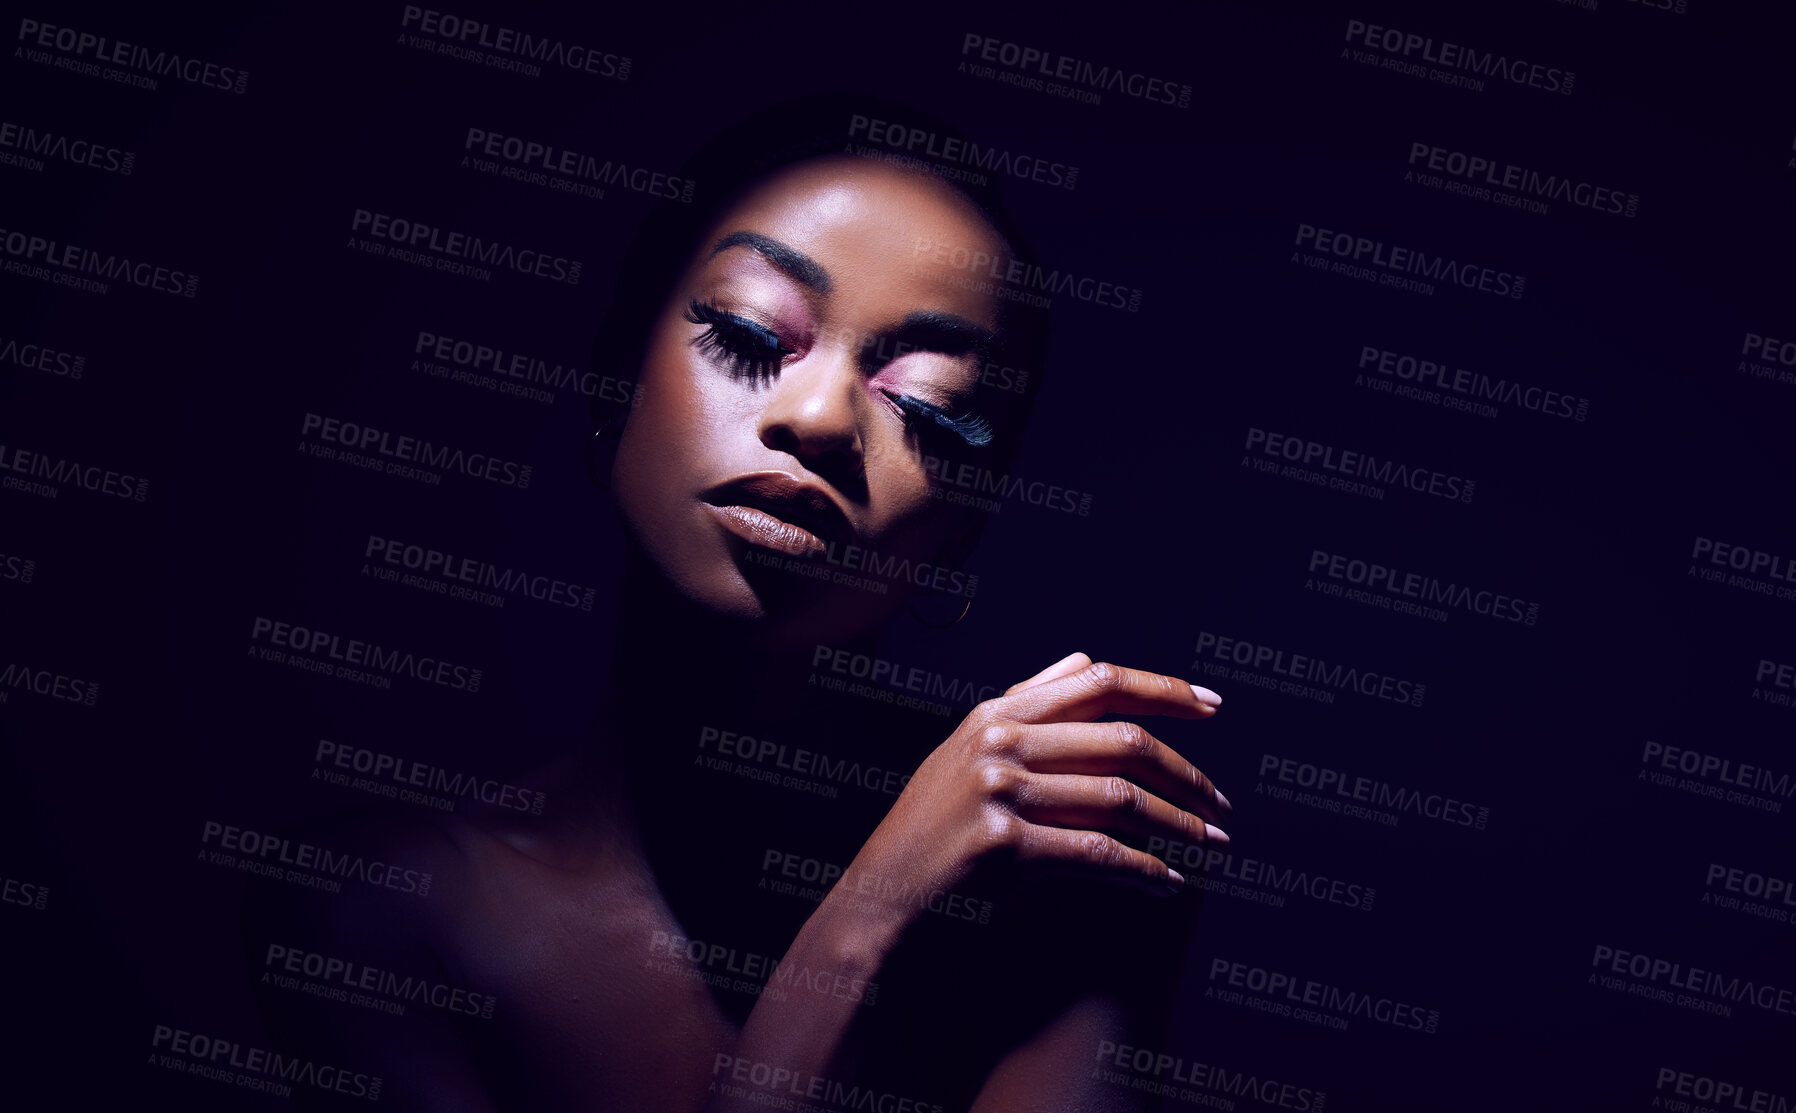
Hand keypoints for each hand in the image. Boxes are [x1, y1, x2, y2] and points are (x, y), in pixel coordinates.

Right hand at [831, 652, 1228, 934]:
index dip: (1164, 688)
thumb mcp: (966, 750)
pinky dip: (1145, 869)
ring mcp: (998, 789)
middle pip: (1123, 740)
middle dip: (1187, 773)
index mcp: (995, 711)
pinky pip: (1098, 852)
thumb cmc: (932, 831)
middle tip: (1223, 804)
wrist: (882, 902)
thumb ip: (1027, 702)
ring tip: (1212, 844)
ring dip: (1179, 824)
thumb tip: (1088, 660)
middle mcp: (997, 740)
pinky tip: (1170, 883)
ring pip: (1121, 797)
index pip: (1099, 680)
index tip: (1215, 706)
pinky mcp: (1003, 845)